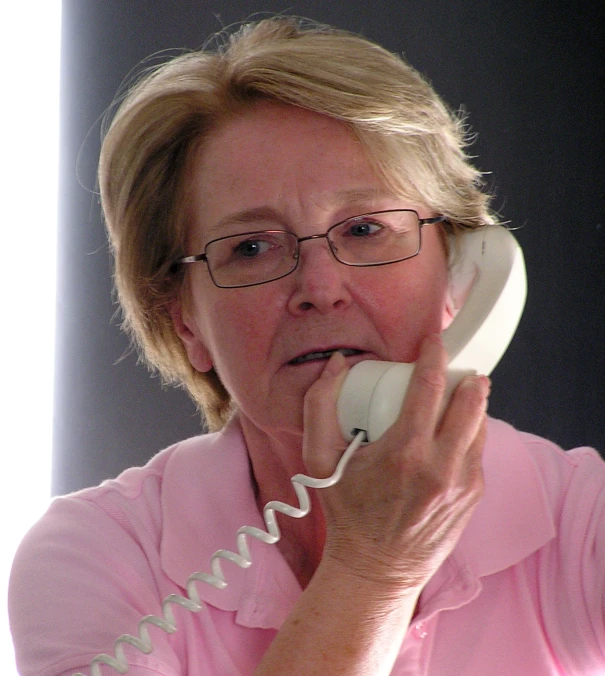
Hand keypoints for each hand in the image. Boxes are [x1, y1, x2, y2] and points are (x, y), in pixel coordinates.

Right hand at [302, 334, 487, 593]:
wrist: (376, 567)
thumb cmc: (347, 512)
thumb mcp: (319, 459)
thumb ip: (320, 405)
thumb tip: (337, 366)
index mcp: (404, 452)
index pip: (431, 387)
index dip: (435, 356)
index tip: (435, 342)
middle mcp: (442, 467)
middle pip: (470, 401)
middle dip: (465, 376)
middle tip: (451, 368)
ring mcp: (464, 483)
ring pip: (480, 424)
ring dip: (470, 404)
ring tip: (453, 397)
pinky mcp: (474, 496)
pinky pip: (478, 449)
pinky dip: (468, 432)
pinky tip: (449, 433)